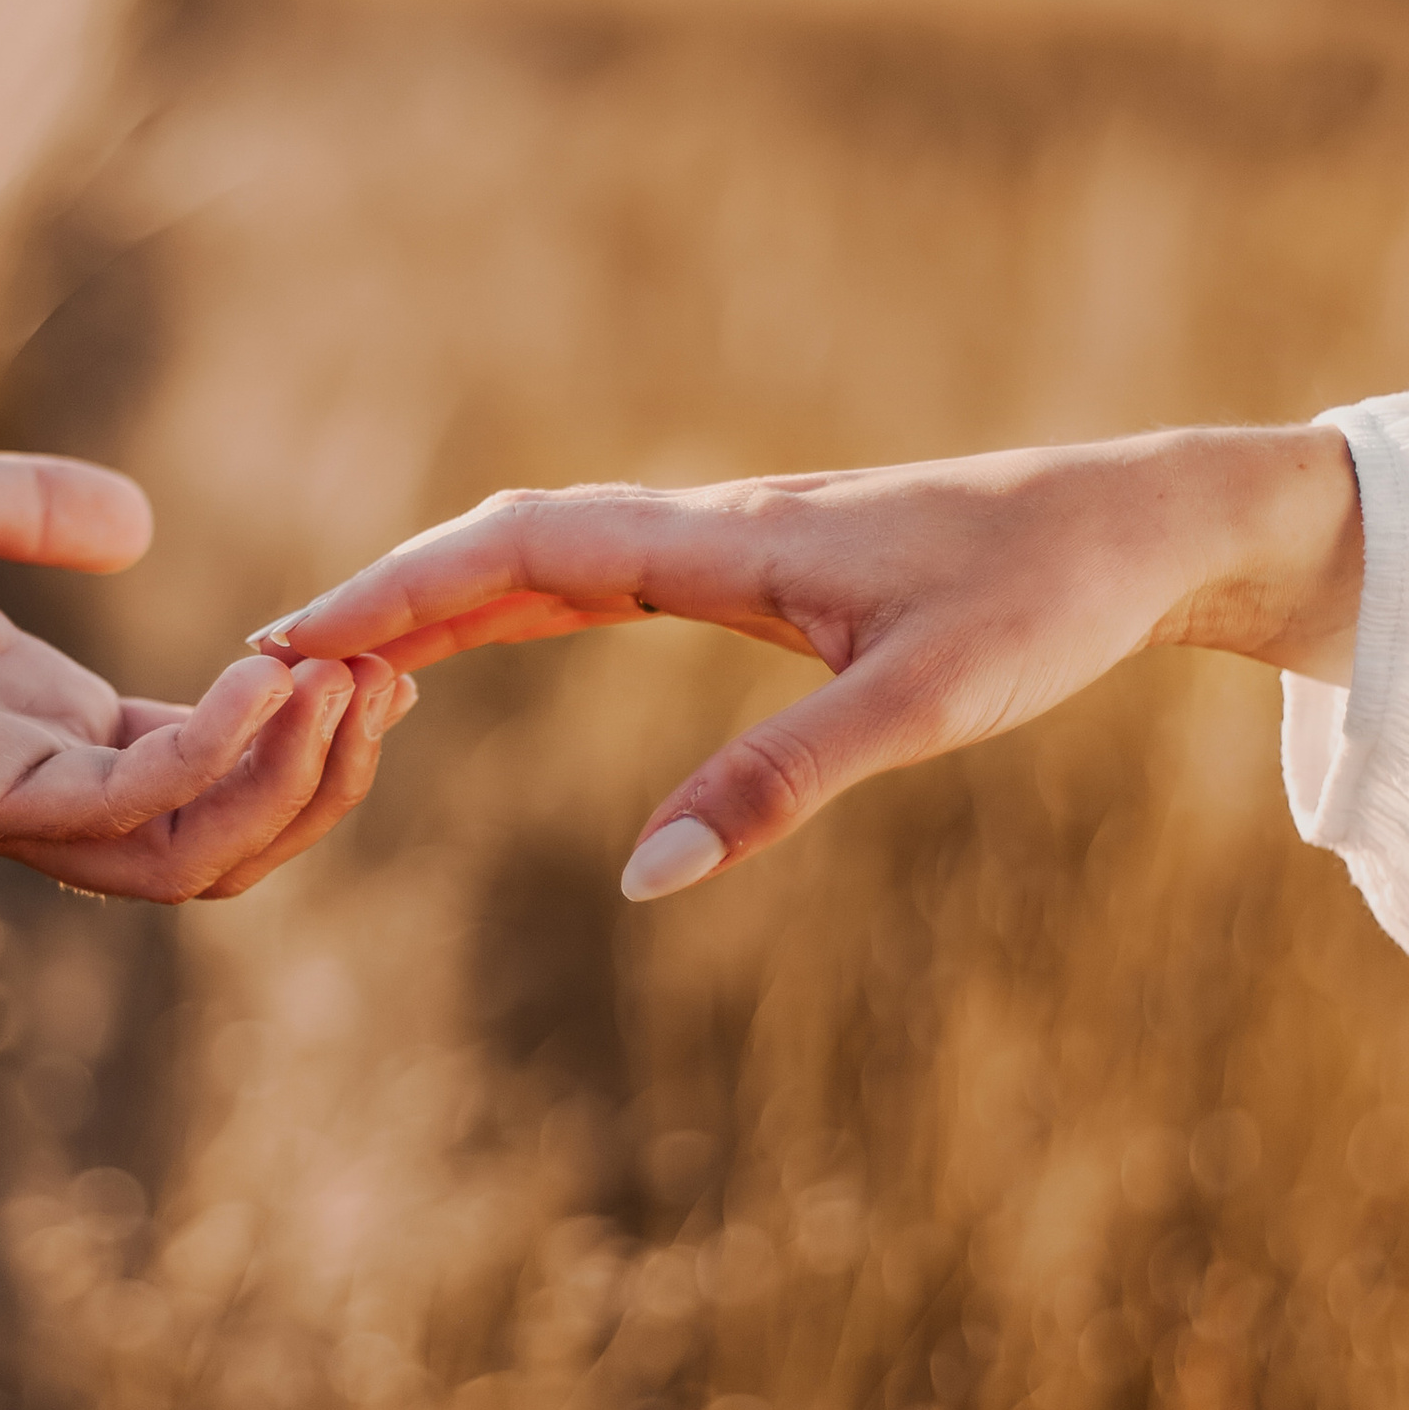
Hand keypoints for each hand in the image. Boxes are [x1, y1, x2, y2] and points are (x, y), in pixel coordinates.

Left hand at [0, 385, 409, 899]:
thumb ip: (31, 511)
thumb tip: (130, 523)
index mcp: (21, 725)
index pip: (195, 784)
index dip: (299, 737)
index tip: (375, 659)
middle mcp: (7, 781)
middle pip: (209, 851)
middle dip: (320, 783)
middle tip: (384, 683)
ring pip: (179, 859)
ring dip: (288, 783)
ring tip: (349, 685)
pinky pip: (112, 808)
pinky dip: (211, 760)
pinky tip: (271, 676)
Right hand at [255, 425, 1359, 899]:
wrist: (1147, 527)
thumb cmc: (1047, 602)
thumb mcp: (923, 705)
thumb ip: (779, 786)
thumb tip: (639, 882)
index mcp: (718, 542)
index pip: (512, 551)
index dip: (393, 595)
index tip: (286, 643)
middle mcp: (703, 527)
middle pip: (500, 547)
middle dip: (380, 601)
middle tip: (261, 668)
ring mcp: (726, 545)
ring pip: (541, 558)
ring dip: (435, 605)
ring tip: (329, 667)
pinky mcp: (759, 572)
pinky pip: (594, 578)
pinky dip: (510, 609)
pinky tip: (474, 651)